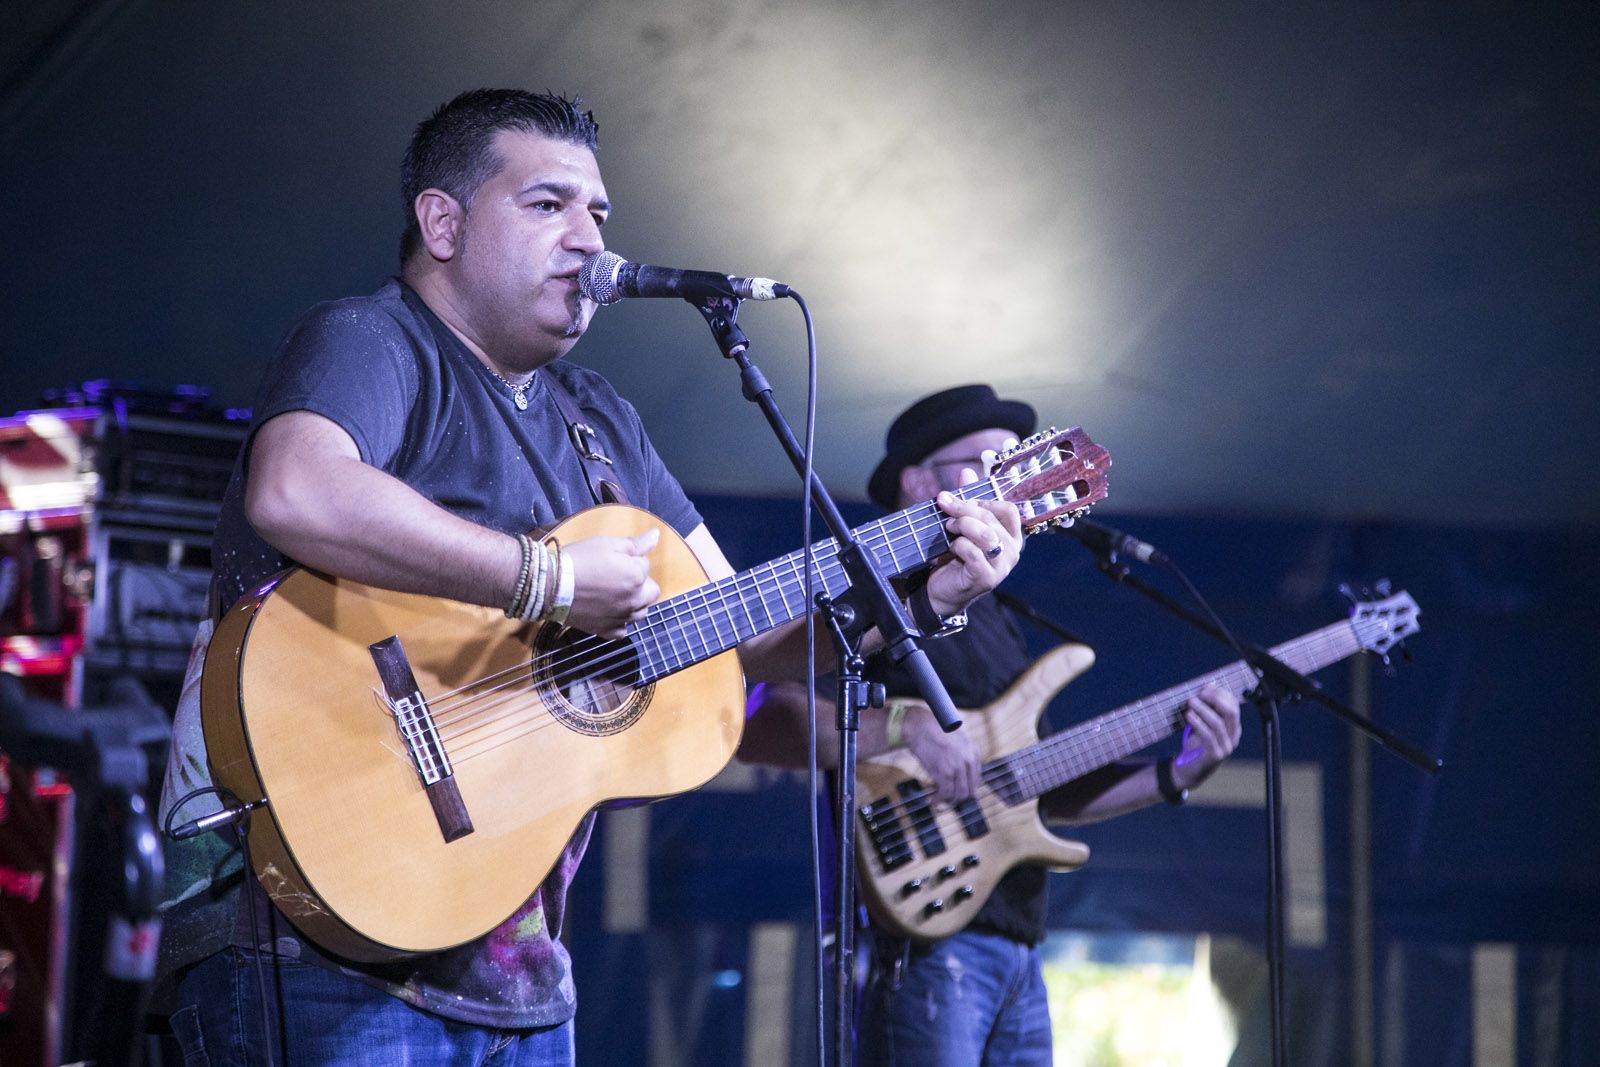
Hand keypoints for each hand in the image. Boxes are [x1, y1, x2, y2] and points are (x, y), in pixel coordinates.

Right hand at [559, 528, 660, 636]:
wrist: (551, 586)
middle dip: (641, 583)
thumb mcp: (607, 544)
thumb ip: (636, 544)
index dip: (631, 560)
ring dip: (634, 603)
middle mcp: (635, 600)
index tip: (613, 559)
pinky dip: (619, 622)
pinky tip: (608, 613)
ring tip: (615, 594)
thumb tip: (657, 535)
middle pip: (651, 592)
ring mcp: (622, 618)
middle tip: (619, 577)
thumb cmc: (580, 560)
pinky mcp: (607, 631)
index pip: (645, 565)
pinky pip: (622, 630)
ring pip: (640, 613)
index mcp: (637, 577)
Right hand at [901, 702, 981, 801]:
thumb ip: (962, 757)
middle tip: (949, 799)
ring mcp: (957, 767)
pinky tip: (934, 800)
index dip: (967, 789)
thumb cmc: (934, 732)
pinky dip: (940, 799)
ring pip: (959, 794)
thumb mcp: (957, 742)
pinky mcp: (944, 773)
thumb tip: (960, 777)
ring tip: (940, 800)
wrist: (920, 726)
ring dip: (950, 800)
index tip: (958, 792)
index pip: (977, 780)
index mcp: (974, 752)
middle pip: (970, 790)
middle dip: (959, 797)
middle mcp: (969, 761)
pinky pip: (946, 793)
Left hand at [923, 486, 1023, 616]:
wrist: (939, 590)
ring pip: (986, 535)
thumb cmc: (954, 555)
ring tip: (948, 529)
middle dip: (964, 509)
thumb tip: (967, 471)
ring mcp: (1002, 567)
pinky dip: (957, 546)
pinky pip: (972, 553)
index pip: (1008, 509)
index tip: (962, 502)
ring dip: (962, 526)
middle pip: (992, 518)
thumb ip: (967, 500)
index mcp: (1010, 536)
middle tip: (943, 505)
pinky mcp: (987, 579)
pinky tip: (948, 549)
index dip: (983, 501)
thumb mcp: (961, 524)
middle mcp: (1012, 551)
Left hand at [1172, 683, 1242, 789]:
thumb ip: (1206, 711)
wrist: (1189, 770)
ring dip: (1203, 709)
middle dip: (1216, 699)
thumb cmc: (1196, 744)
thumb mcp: (1203, 725)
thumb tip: (1204, 688)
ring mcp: (1226, 747)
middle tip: (1201, 693)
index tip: (1206, 687)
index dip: (1221, 694)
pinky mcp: (1215, 755)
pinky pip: (1208, 736)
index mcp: (1233, 728)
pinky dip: (1198, 723)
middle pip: (1231, 713)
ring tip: (1191, 702)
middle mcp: (1233, 737)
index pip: (1234, 706)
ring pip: (1218, 723)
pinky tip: (1189, 715)